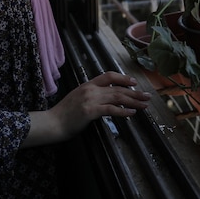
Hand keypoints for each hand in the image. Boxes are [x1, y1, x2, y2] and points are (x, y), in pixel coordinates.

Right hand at [22, 72, 151, 146]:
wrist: (52, 122)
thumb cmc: (64, 114)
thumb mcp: (77, 97)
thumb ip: (90, 95)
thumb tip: (104, 97)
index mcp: (87, 84)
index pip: (108, 76)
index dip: (123, 78)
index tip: (134, 82)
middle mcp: (90, 89)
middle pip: (117, 88)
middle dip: (134, 92)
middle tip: (147, 96)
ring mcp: (90, 99)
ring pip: (117, 97)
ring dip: (133, 101)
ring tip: (144, 105)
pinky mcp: (90, 111)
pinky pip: (111, 109)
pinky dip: (123, 111)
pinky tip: (132, 113)